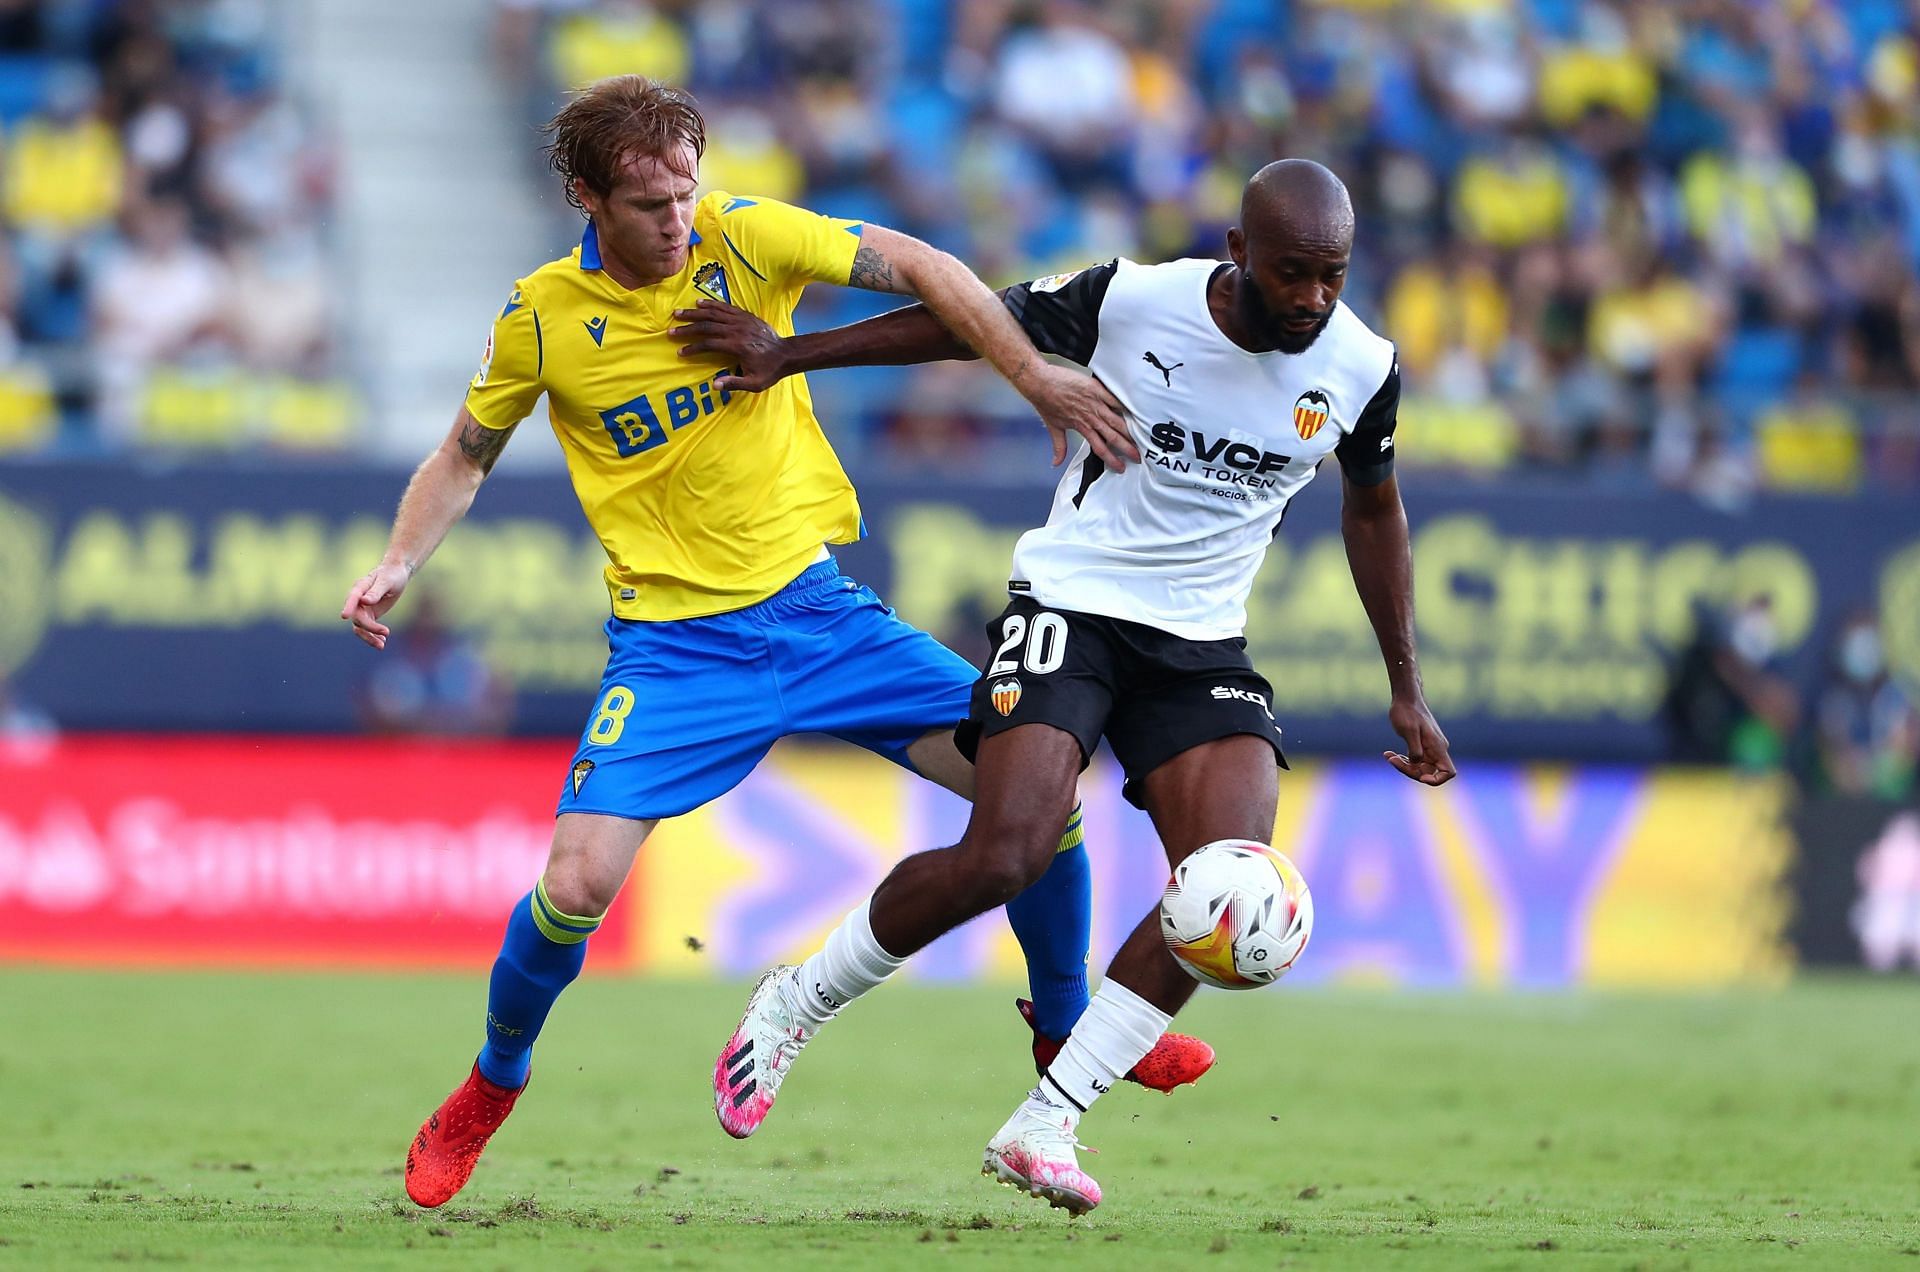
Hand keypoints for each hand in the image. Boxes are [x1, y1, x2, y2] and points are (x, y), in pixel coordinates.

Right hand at [340, 562, 410, 649]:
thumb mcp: (386, 582)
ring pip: (360, 627)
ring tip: (382, 645)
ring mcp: (362, 608)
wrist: (396, 575)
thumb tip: (365, 601)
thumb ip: (376, 592)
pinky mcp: (369, 615)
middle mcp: (358, 600)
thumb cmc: (391, 575)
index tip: (345, 616)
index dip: (348, 607)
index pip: (352, 598)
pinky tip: (383, 641)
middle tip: (386, 632)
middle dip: (369, 627)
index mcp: (360, 588)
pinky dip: (373, 636)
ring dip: (369, 637)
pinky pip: (367, 629)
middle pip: (357, 617)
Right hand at [670, 300, 788, 392]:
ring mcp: (741, 320)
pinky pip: (725, 307)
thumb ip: (735, 384)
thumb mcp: (755, 383)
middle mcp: (737, 330)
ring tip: (678, 313)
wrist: (787, 353)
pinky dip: (711, 304)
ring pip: (714, 313)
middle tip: (671, 330)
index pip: (709, 344)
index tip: (681, 352)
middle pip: (707, 325)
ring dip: (694, 313)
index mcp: (737, 346)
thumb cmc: (770, 370)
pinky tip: (699, 302)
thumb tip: (714, 385)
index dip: (693, 348)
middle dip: (687, 328)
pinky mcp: (745, 315)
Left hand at [1023, 363, 1138, 470]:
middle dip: (1127, 448)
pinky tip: (1134, 412)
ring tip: (1140, 438)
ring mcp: (1094, 403)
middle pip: (1113, 436)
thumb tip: (1056, 463)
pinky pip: (1114, 399)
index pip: (1100, 448)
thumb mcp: (1053, 427)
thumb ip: (1059, 447)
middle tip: (1138, 457)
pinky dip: (1124, 405)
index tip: (1121, 468)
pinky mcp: (1096, 389)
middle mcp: (1090, 417)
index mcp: (1082, 427)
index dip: (1112, 460)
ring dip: (1129, 431)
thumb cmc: (1046, 403)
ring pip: (1116, 420)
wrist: (1041, 383)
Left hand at [1384, 696, 1455, 785]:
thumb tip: (1416, 764)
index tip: (1420, 777)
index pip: (1448, 772)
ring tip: (1389, 756)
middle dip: (1410, 771)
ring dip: (1404, 765)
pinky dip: (1403, 760)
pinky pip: (1414, 760)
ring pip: (1419, 767)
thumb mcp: (1409, 730)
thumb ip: (1415, 749)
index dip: (1437, 780)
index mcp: (1438, 747)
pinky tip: (1389, 754)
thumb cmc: (1407, 712)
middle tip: (1393, 760)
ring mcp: (1429, 748)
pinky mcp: (1421, 746)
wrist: (1405, 698)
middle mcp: (1436, 750)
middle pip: (1429, 772)